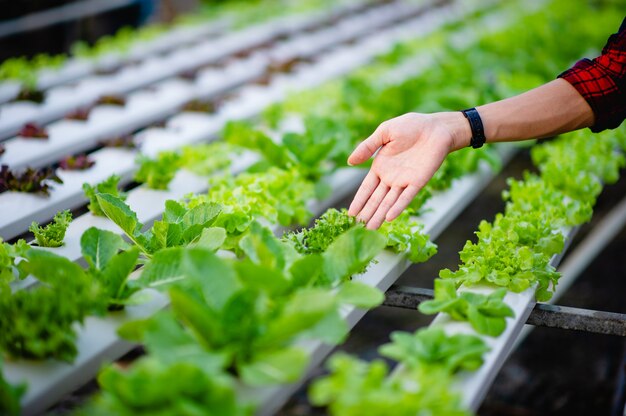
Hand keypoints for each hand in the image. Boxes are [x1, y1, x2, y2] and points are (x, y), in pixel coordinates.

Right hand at [347, 112, 469, 228]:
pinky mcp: (418, 181)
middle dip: (367, 213)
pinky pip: (406, 197)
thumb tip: (350, 162)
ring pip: (389, 202)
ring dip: (379, 215)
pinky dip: (397, 207)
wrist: (435, 127)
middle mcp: (391, 177)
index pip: (366, 188)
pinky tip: (389, 218)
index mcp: (381, 166)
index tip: (351, 214)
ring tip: (370, 229)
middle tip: (358, 228)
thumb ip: (367, 147)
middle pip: (376, 199)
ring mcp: (404, 181)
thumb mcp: (384, 133)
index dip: (359, 201)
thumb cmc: (410, 126)